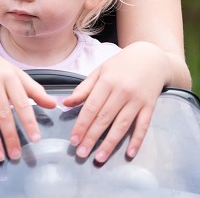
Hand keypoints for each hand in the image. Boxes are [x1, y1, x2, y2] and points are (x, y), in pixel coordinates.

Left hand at [63, 42, 168, 162]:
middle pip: (104, 118)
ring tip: (99, 158)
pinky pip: (143, 126)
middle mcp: (122, 91)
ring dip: (110, 144)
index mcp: (107, 81)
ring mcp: (137, 100)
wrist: (150, 58)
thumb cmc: (122, 64)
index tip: (73, 140)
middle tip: (81, 153)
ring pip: (122, 125)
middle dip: (91, 137)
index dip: (81, 125)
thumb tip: (65, 103)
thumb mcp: (100, 70)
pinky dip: (137, 140)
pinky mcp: (150, 106)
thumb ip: (84, 88)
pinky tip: (129, 153)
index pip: (91, 107)